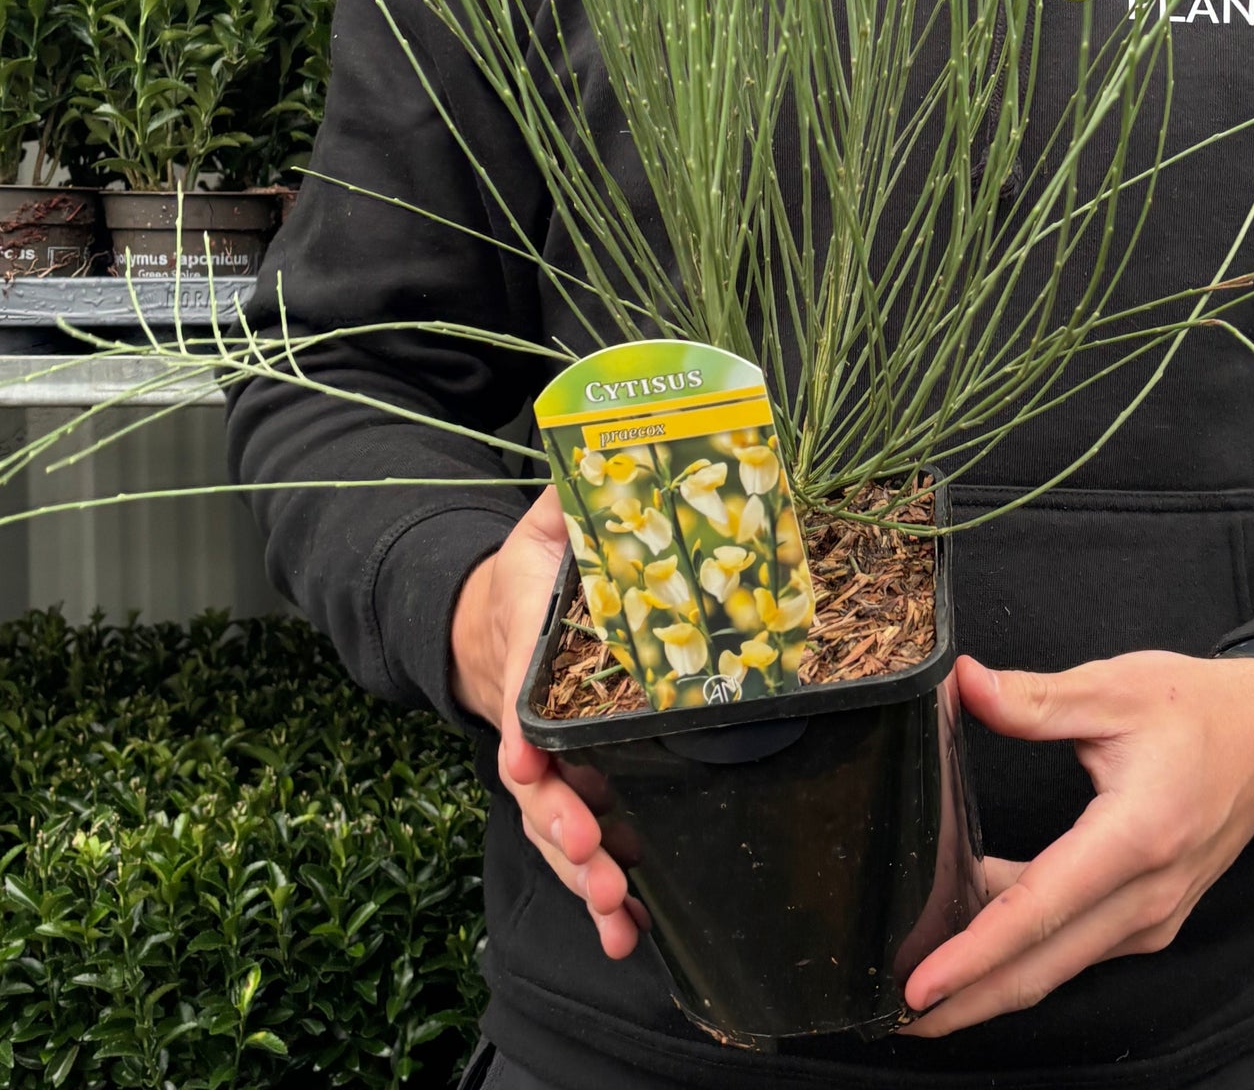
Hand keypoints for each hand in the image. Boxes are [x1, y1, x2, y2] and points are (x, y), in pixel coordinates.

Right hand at [450, 485, 645, 957]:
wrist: (489, 627)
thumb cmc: (525, 582)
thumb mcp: (541, 534)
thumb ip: (567, 502)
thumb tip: (597, 452)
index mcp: (524, 655)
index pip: (517, 695)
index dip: (520, 730)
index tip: (523, 758)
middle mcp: (527, 723)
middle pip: (534, 781)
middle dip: (559, 822)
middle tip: (589, 850)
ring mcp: (546, 767)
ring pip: (554, 828)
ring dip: (579, 871)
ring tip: (613, 910)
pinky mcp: (571, 793)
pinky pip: (580, 846)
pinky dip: (599, 895)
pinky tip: (631, 934)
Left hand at [900, 650, 1253, 1035]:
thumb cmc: (1197, 708)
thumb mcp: (1114, 688)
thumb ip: (1034, 698)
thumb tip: (963, 685)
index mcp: (1135, 837)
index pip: (1038, 910)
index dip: (974, 954)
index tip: (920, 985)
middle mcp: (1147, 895)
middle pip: (1043, 966)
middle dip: (968, 999)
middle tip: (898, 1013)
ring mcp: (1153, 914)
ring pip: (1058, 964)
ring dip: (992, 980)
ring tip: (924, 984)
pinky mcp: (1150, 915)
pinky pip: (1078, 946)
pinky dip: (1026, 953)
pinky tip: (977, 937)